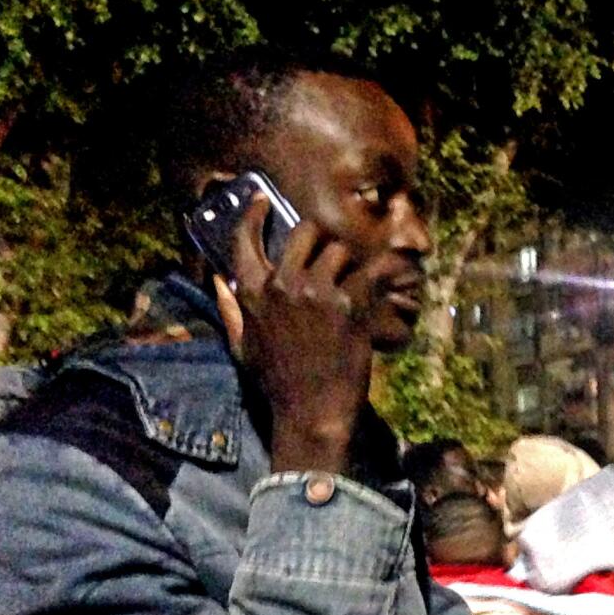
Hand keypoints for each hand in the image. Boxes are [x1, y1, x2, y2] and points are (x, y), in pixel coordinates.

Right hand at [213, 194, 374, 474]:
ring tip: (353, 283)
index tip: (261, 200)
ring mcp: (316, 292)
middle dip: (317, 241)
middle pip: (304, 233)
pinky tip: (395, 271)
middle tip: (328, 257)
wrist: (311, 414)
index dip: (253, 214)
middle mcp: (282, 285)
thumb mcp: (241, 347)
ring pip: (338, 250)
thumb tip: (218, 280)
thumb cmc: (275, 385)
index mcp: (252, 293)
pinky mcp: (349, 304)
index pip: (244, 239)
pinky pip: (373, 270)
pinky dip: (387, 269)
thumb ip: (231, 309)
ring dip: (347, 263)